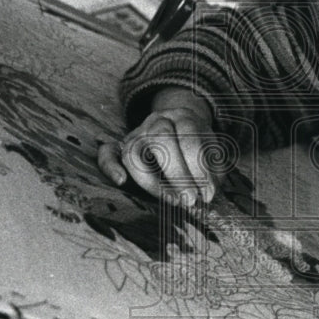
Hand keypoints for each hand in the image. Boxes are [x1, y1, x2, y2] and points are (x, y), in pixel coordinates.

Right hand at [98, 87, 221, 203]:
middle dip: (177, 173)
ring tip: (173, 201)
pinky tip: (121, 181)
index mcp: (183, 116)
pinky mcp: (120, 147)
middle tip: (191, 200)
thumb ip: (210, 172)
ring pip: (133, 152)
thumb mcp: (211, 154)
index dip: (200, 167)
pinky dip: (109, 166)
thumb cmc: (198, 150)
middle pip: (160, 139)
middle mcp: (156, 121)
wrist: (179, 130)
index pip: (189, 135)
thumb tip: (206, 195)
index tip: (208, 194)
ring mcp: (136, 133)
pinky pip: (107, 153)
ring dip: (152, 182)